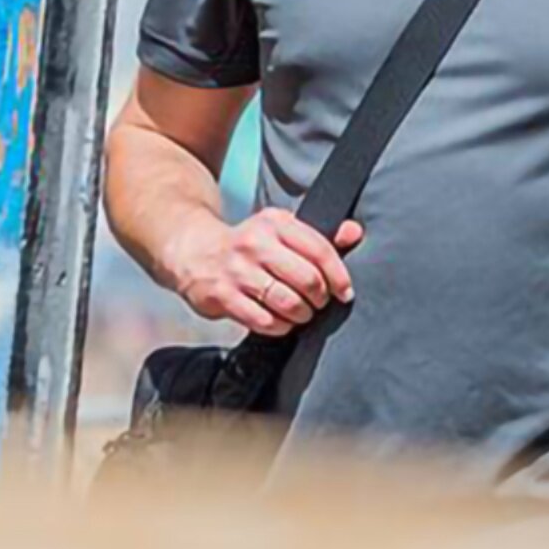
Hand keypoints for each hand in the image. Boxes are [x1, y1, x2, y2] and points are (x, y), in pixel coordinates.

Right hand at [175, 207, 363, 336]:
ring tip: (300, 312)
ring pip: (287, 302)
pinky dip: (280, 326)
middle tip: (318, 302)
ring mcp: (237, 270)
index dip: (338, 275)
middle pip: (307, 279)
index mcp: (275, 222)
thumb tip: (355, 232)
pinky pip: (264, 321)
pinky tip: (280, 321)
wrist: (194, 252)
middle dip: (320, 298)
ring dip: (301, 314)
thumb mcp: (280, 231)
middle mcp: (255, 243)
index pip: (319, 249)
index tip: (344, 292)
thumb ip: (318, 235)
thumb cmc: (248, 245)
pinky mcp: (222, 295)